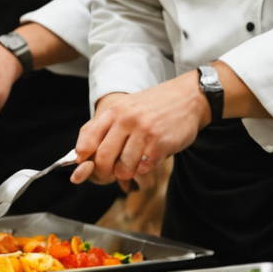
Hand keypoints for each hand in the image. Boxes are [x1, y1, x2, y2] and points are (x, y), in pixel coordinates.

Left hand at [70, 75, 208, 186]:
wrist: (189, 98)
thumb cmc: (155, 107)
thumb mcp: (127, 108)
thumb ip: (105, 127)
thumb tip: (83, 155)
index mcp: (114, 111)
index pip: (87, 140)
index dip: (83, 159)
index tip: (88, 166)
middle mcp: (126, 120)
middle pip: (102, 159)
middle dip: (105, 173)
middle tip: (112, 173)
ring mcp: (143, 131)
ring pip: (123, 169)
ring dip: (128, 172)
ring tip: (136, 161)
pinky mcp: (159, 143)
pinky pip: (143, 169)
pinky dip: (145, 168)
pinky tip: (152, 156)